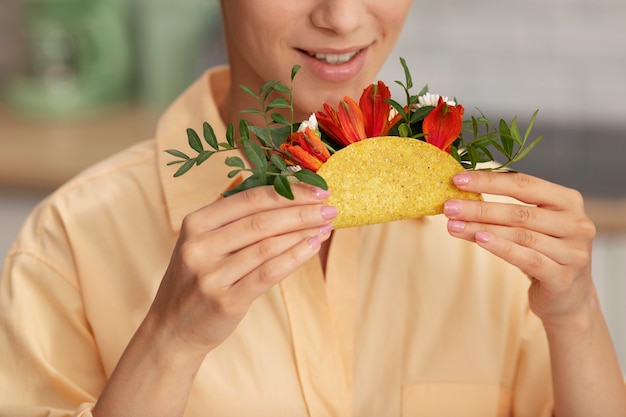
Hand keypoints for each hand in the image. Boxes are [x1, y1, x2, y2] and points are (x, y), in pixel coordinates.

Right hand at [148, 184, 334, 358]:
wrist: (171, 329)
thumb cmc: (198, 280)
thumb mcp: (204, 243)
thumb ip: (235, 221)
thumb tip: (288, 197)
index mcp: (196, 222)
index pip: (250, 198)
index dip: (289, 192)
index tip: (319, 189)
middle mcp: (200, 245)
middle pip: (262, 220)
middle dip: (303, 212)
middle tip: (331, 207)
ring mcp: (210, 274)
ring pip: (267, 246)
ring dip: (303, 233)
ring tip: (327, 226)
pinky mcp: (225, 301)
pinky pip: (268, 273)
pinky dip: (294, 257)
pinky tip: (313, 246)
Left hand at [443, 171, 596, 324]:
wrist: (569, 299)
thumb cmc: (544, 254)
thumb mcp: (530, 227)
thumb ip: (506, 210)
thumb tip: (461, 197)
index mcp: (568, 201)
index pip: (524, 184)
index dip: (489, 181)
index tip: (457, 180)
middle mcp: (577, 223)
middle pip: (520, 212)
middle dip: (479, 208)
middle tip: (449, 206)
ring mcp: (573, 252)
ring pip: (520, 235)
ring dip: (481, 229)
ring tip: (453, 225)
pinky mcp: (564, 277)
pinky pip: (527, 258)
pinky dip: (500, 247)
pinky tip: (478, 240)